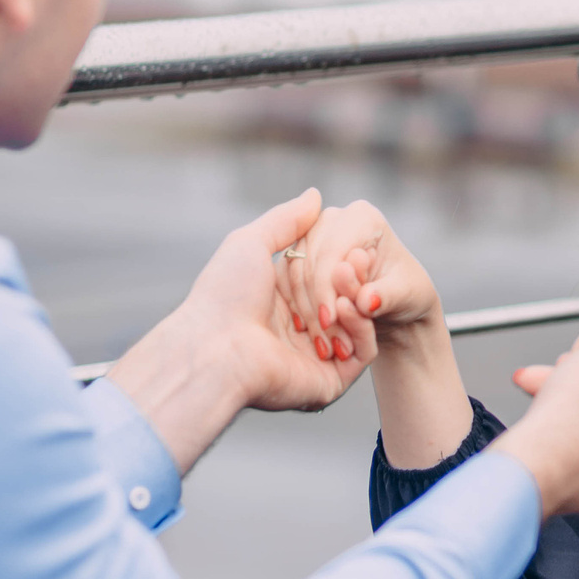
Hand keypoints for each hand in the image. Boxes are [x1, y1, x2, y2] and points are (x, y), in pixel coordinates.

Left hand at [110, 188, 377, 473]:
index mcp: (278, 305)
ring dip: (357, 301)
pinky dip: (361, 328)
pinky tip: (346, 307)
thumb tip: (314, 196)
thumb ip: (286, 220)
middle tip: (358, 261)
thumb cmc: (225, 296)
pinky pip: (362, 354)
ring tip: (348, 282)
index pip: (323, 280)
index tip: (349, 244)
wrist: (216, 347)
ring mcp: (314, 360)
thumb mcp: (252, 243)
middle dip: (351, 282)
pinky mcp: (329, 383)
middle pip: (343, 302)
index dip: (338, 262)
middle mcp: (296, 334)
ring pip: (357, 326)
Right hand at [276, 199, 441, 358]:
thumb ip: (386, 296)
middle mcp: (333, 219)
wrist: (395, 301)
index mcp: (362, 217)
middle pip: (308, 261)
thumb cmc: (406, 292)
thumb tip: (365, 300)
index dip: (327, 289)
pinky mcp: (297, 254)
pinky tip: (306, 329)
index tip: (330, 322)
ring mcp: (311, 234)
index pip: (331, 252)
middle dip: (314, 303)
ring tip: (320, 341)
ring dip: (303, 309)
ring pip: (292, 272)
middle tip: (323, 339)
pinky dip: (293, 306)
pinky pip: (283, 280)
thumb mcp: (406, 295)